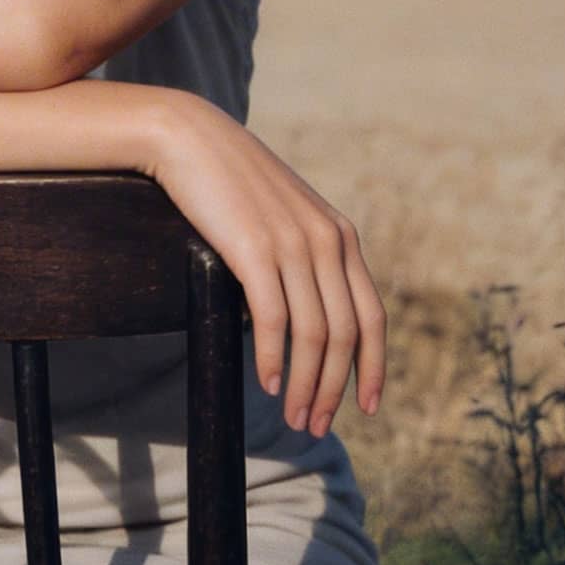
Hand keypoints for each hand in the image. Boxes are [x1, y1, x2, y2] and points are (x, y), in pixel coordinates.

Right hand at [138, 91, 385, 433]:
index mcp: (340, 236)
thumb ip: (305, 256)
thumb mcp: (284, 216)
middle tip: (315, 426)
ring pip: (314, 335)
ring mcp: (293, 244)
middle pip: (346, 335)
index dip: (374, 368)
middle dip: (334, 390)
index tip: (368, 408)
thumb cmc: (231, 182)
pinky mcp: (255, 249)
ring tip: (292, 417)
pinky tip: (264, 382)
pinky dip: (273, 358)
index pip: (372, 316)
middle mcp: (327, 241)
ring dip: (305, 385)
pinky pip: (273, 319)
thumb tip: (304, 316)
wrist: (190, 138)